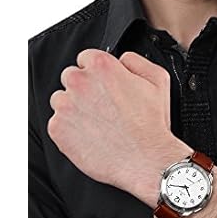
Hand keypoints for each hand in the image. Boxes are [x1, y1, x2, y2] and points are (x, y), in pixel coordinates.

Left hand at [47, 49, 191, 206]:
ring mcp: (65, 106)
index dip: (98, 73)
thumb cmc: (152, 124)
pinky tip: (92, 136)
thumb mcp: (158, 79)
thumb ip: (135, 60)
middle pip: (71, 77)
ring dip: (75, 108)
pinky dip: (71, 130)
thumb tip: (122, 59)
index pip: (86, 58)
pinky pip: (58, 124)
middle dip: (85, 89)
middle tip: (104, 106)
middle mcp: (79, 82)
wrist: (145, 160)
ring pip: (61, 100)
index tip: (105, 85)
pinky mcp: (58, 129)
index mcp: (101, 66)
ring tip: (98, 123)